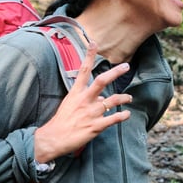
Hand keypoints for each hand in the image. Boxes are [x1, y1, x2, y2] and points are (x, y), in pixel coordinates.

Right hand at [33, 43, 132, 162]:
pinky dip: (122, 116)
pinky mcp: (95, 126)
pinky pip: (113, 119)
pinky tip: (127, 114)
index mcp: (76, 93)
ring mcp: (90, 113)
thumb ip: (88, 99)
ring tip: (129, 98)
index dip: (89, 56)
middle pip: (102, 81)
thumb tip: (103, 98)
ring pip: (113, 100)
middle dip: (115, 72)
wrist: (53, 139)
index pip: (84, 70)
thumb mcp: (71, 105)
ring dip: (124, 98)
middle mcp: (84, 100)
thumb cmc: (61, 122)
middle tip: (126, 66)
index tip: (94, 43)